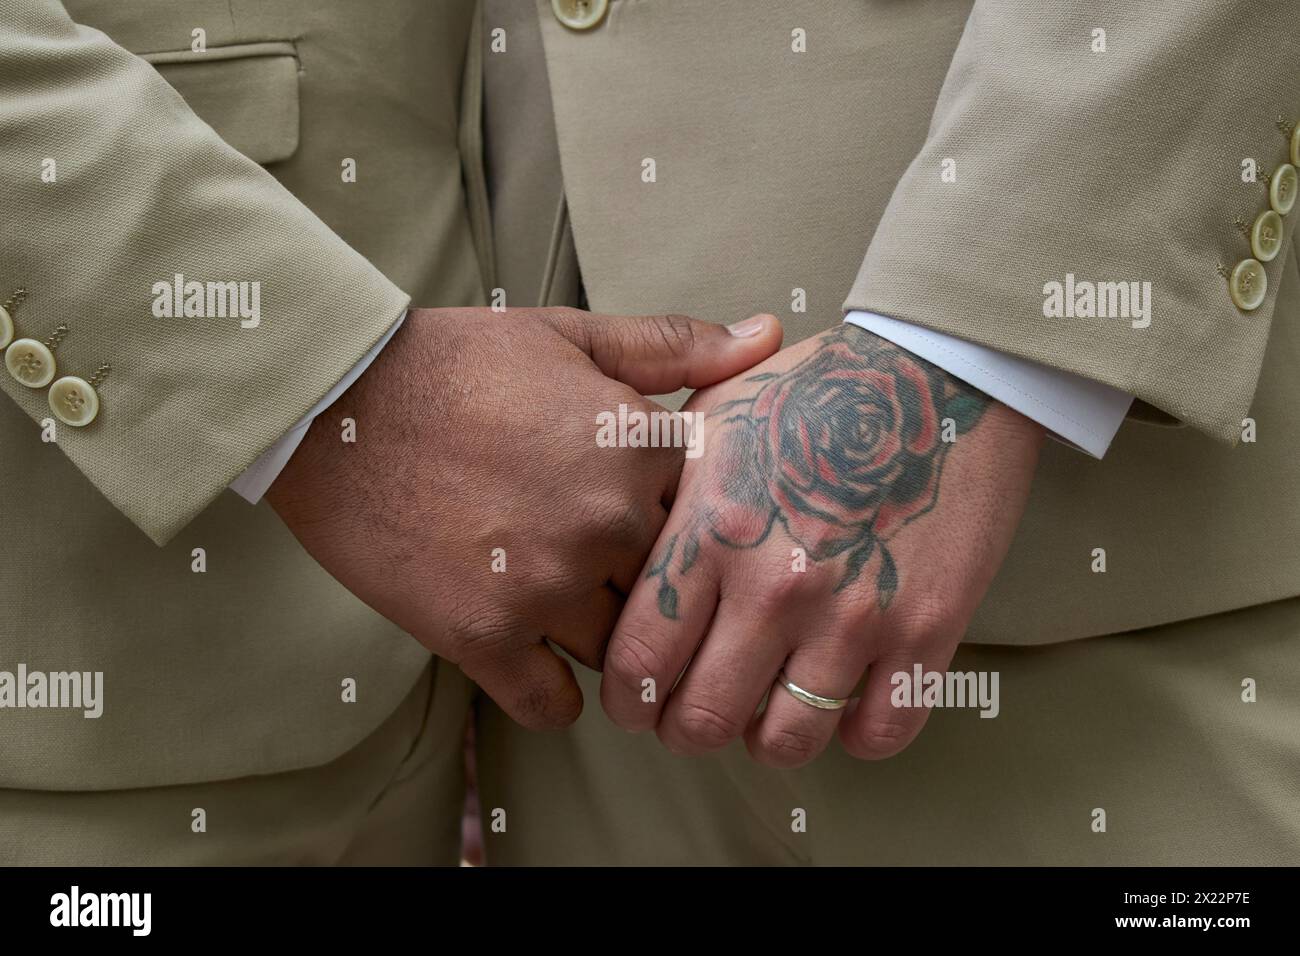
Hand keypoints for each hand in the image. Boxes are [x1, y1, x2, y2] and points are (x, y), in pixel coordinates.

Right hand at [267, 307, 781, 728]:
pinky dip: (548, 694)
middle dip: (643, 584)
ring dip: (599, 638)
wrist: (333, 402)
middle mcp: (604, 524)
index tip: (645, 517)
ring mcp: (544, 587)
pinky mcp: (481, 636)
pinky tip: (529, 657)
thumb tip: (768, 336)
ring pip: (619, 651)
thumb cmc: (455, 363)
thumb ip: (674, 346)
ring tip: (560, 605)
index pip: (707, 520)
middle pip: (668, 591)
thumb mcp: (569, 336)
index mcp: (637, 449)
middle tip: (598, 566)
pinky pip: (551, 707)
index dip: (678, 523)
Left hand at [600, 324, 1042, 764]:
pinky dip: (858, 734)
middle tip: (697, 711)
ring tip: (770, 709)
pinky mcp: (926, 627)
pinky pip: (881, 734)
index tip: (640, 696)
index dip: (629, 696)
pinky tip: (848, 701)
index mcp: (710, 531)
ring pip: (788, 741)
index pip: (637, 660)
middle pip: (702, 719)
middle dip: (688, 729)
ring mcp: (853, 611)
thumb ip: (656, 490)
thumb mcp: (711, 417)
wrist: (939, 370)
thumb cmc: (815, 395)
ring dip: (770, 738)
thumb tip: (611, 548)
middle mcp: (773, 582)